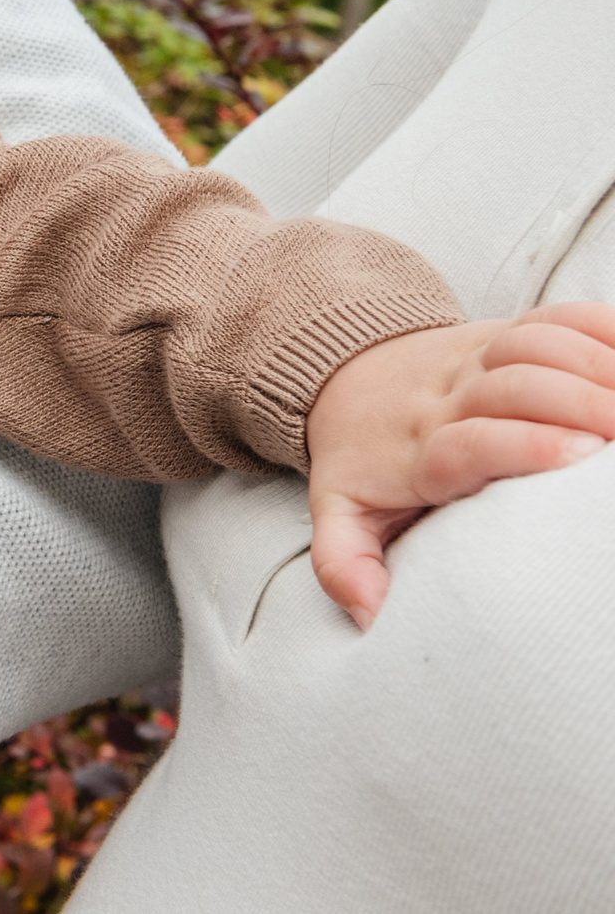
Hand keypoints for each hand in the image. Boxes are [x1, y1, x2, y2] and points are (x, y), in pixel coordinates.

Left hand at [306, 301, 614, 628]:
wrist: (341, 375)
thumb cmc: (361, 455)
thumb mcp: (340, 511)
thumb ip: (343, 561)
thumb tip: (367, 612)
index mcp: (418, 446)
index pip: (468, 441)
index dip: (523, 443)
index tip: (577, 455)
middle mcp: (450, 394)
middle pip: (515, 386)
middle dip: (581, 402)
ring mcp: (478, 355)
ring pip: (537, 342)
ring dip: (598, 361)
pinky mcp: (503, 330)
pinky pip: (555, 316)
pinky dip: (600, 326)